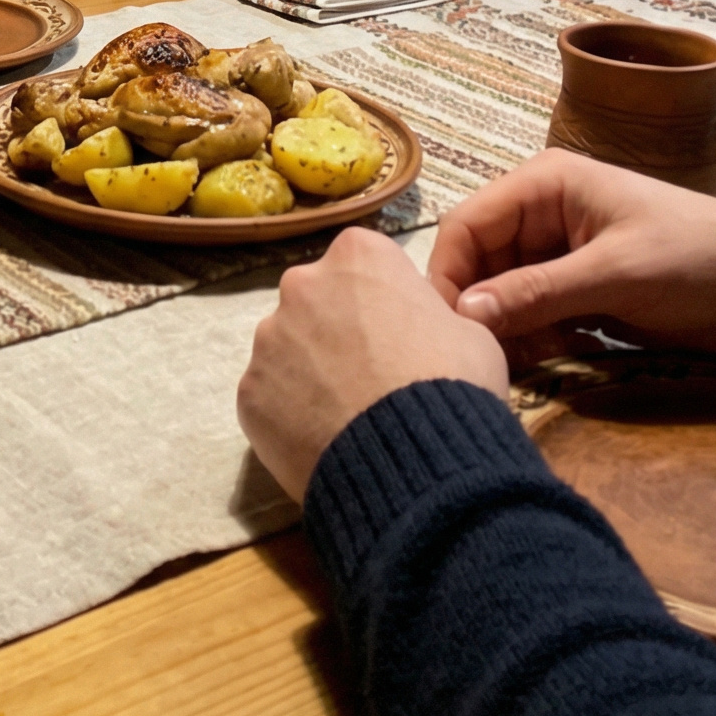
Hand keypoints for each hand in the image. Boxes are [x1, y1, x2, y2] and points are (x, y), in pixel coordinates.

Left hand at [237, 227, 508, 504]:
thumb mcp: (466, 331)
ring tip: (347, 417)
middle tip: (369, 377)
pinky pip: (271, 397)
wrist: (416, 461)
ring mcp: (269, 338)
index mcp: (357, 254)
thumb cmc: (452, 383)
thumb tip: (410, 330)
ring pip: (288, 349)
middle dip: (336, 331)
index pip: (363, 263)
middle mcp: (302, 283)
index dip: (383, 301)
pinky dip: (291, 414)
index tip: (399, 334)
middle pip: (317, 301)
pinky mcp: (249, 391)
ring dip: (310, 372)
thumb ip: (426, 313)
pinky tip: (322, 441)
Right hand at [428, 150, 715, 366]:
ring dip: (510, 331)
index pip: (466, 225)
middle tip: (490, 361)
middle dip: (482, 312)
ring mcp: (559, 253)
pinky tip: (558, 360)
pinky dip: (536, 340)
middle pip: (479, 264)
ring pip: (503, 295)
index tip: (445, 332)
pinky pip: (533, 314)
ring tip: (531, 364)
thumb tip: (463, 314)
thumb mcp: (615, 275)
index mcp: (544, 186)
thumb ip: (537, 293)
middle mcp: (541, 214)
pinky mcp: (577, 288)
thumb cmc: (695, 260)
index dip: (448, 276)